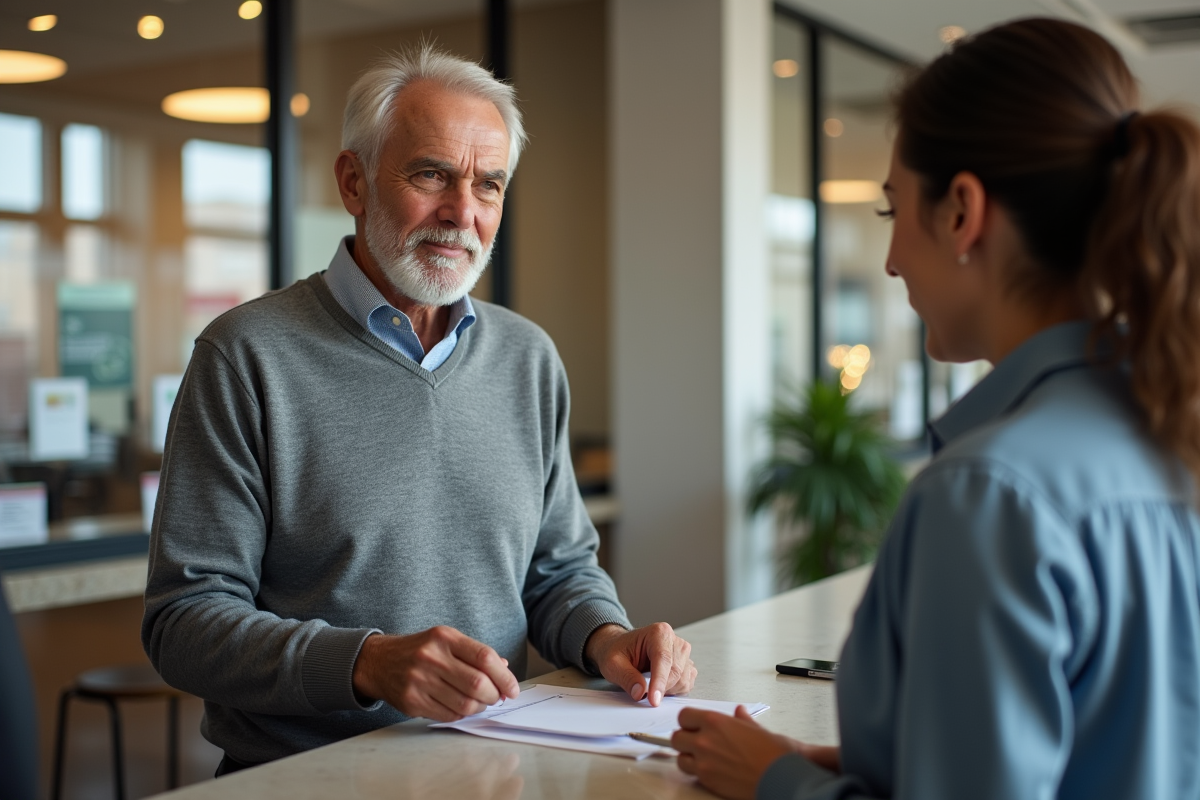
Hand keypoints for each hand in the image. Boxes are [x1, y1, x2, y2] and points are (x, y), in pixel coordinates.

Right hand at [351, 626, 519, 721]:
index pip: (484, 657)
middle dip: (494, 695)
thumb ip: (475, 653)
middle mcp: (431, 657)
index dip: (504, 677)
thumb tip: (504, 670)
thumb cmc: (419, 650)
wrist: (377, 661)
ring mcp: (419, 680)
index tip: (513, 688)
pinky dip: (462, 714)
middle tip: (497, 697)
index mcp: (444, 637)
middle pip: (477, 684)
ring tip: (480, 702)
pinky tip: (461, 707)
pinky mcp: (412, 701)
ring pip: (465, 704)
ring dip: (479, 707)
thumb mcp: (446, 640)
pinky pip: (448, 715)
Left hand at [584, 622, 696, 705]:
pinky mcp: (686, 665)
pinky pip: (686, 684)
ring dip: (667, 690)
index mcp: (658, 633)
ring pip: (683, 679)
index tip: (653, 700)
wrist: (621, 649)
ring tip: (649, 684)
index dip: (659, 682)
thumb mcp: (612, 664)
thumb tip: (640, 693)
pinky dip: (674, 690)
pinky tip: (659, 686)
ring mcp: (683, 653)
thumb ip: (626, 677)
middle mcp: (675, 640)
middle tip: (643, 692)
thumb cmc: (618, 652)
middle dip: (661, 688)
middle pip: (676, 671)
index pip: (664, 659)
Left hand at [673, 706, 833, 799]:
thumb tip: (739, 713)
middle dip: (685, 740)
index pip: (684, 716)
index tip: (694, 726)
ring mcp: (704, 761)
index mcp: (715, 721)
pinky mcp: (707, 780)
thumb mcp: (758, 729)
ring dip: (688, 758)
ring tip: (702, 758)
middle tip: (696, 742)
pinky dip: (697, 772)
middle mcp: (705, 740)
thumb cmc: (773, 753)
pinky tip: (711, 769)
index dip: (688, 722)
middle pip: (676, 737)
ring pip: (680, 758)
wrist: (780, 777)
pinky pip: (691, 774)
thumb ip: (743, 720)